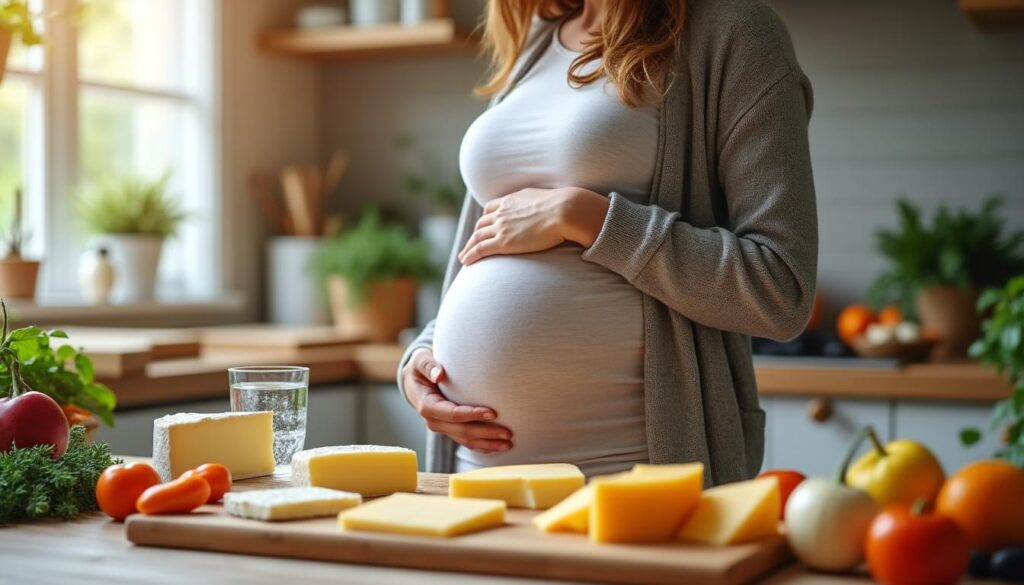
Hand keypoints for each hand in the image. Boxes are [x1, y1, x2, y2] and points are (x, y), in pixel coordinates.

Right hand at [401, 348, 512, 452]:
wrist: (415, 383)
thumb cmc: (420, 368)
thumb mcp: (420, 361)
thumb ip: (428, 365)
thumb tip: (439, 374)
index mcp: (427, 405)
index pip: (452, 414)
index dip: (472, 415)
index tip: (493, 413)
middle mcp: (434, 421)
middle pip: (462, 431)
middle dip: (486, 433)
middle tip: (508, 433)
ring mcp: (442, 428)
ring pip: (466, 440)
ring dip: (488, 444)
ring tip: (508, 443)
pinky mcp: (450, 431)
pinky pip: (466, 442)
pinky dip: (482, 446)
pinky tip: (498, 447)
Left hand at [458, 187, 609, 264]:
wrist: (565, 211)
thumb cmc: (564, 207)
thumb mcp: (546, 198)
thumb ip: (540, 204)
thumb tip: (549, 208)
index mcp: (512, 200)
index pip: (491, 208)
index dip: (485, 218)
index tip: (483, 226)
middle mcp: (503, 212)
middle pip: (481, 224)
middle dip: (475, 234)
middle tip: (471, 244)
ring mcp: (501, 227)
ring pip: (477, 237)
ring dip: (468, 247)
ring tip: (464, 257)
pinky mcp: (504, 242)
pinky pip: (480, 249)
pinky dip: (470, 255)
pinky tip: (465, 262)